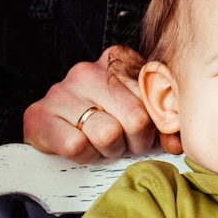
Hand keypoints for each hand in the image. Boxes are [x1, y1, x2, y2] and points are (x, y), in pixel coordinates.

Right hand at [23, 46, 182, 162]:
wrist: (52, 129)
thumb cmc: (104, 122)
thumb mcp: (140, 117)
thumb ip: (164, 124)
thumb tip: (177, 141)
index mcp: (119, 62)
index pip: (156, 102)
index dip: (154, 127)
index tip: (145, 132)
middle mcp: (88, 71)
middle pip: (136, 120)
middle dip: (132, 142)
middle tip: (120, 141)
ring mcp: (61, 91)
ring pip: (107, 134)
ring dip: (107, 150)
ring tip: (98, 142)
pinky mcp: (39, 115)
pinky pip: (77, 146)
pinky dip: (83, 155)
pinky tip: (80, 144)